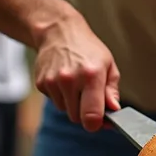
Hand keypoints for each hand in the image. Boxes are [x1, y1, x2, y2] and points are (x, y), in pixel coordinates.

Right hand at [34, 14, 119, 131]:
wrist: (59, 31)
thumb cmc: (88, 49)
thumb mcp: (108, 65)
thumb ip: (112, 91)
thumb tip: (114, 110)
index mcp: (91, 76)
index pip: (91, 116)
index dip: (96, 124)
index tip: (100, 121)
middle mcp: (70, 80)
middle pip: (77, 118)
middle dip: (85, 112)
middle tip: (89, 96)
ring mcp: (53, 82)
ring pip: (65, 111)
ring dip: (72, 103)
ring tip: (76, 83)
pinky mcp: (41, 83)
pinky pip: (54, 101)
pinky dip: (60, 96)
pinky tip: (64, 80)